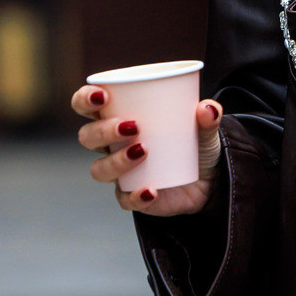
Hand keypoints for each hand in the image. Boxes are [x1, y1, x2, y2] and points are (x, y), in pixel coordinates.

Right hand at [72, 84, 224, 215]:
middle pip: (88, 137)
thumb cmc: (195, 142)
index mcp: (119, 117)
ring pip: (99, 169)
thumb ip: (208, 116)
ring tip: (143, 151)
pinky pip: (125, 200)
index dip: (84, 99)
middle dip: (103, 130)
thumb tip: (207, 109)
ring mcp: (120, 173)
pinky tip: (151, 189)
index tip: (102, 95)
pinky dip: (136, 195)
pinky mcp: (133, 197)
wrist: (211, 179)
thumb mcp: (205, 127)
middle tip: (133, 126)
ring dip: (116, 160)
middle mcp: (112, 145)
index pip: (86, 106)